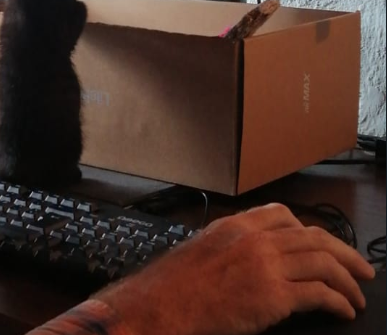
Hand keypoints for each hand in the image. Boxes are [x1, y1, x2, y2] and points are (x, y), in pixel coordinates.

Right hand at [95, 203, 374, 334]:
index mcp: (237, 225)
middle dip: (344, 253)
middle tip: (362, 269)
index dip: (310, 230)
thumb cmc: (176, 284)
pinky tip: (343, 311)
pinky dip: (338, 302)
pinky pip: (319, 294)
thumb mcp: (203, 248)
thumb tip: (254, 257)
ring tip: (357, 296)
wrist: (165, 303)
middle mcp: (255, 239)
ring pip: (323, 263)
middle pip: (313, 237)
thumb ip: (232, 245)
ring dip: (348, 280)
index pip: (284, 215)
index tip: (322, 245)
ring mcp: (266, 265)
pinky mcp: (273, 296)